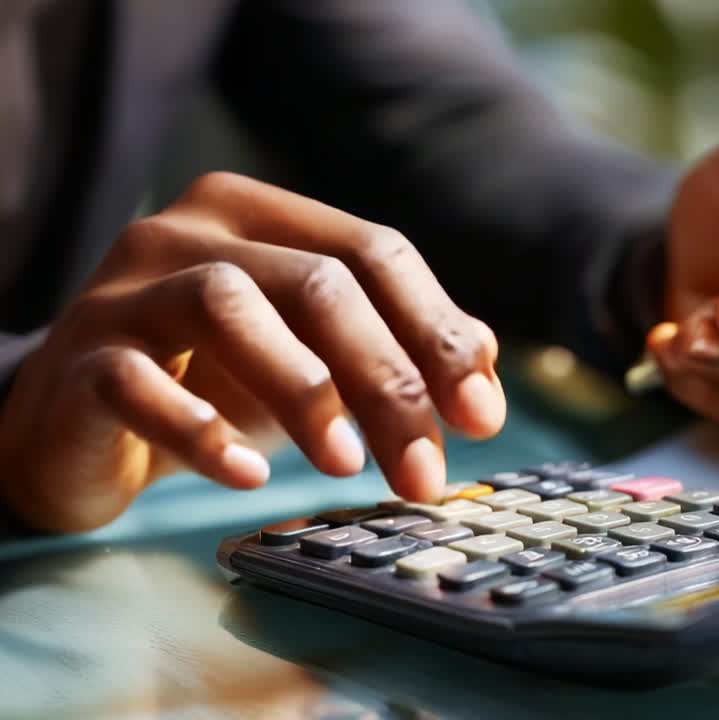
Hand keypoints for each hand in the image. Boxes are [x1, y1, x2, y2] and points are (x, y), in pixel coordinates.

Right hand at [0, 173, 504, 531]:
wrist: (77, 422)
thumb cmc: (214, 381)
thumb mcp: (317, 358)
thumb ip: (398, 348)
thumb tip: (488, 366)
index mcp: (260, 213)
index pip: (374, 252)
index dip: (438, 332)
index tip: (482, 416)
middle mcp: (190, 230)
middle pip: (317, 283)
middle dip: (388, 380)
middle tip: (425, 470)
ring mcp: (125, 288)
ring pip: (228, 304)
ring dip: (304, 390)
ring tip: (347, 465)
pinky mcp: (77, 358)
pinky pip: (138, 382)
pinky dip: (199, 429)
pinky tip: (248, 474)